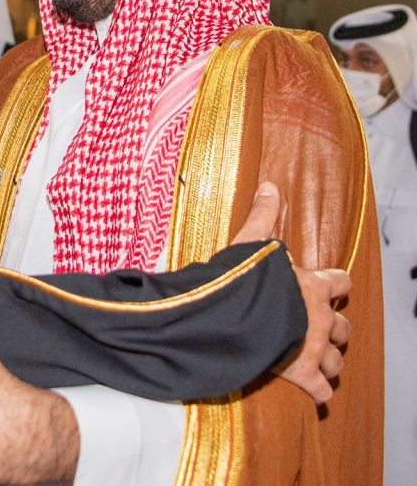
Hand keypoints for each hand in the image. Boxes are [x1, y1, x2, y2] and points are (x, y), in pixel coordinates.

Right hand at [230, 181, 350, 404]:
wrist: (237, 317)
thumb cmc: (246, 279)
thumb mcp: (252, 242)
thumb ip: (264, 216)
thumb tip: (271, 186)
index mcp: (312, 286)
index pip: (339, 283)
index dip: (336, 284)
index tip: (331, 286)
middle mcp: (320, 318)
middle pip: (343, 327)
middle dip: (336, 329)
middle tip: (323, 329)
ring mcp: (313, 348)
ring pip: (336, 360)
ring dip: (330, 360)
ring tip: (321, 361)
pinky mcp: (302, 374)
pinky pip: (321, 390)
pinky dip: (320, 393)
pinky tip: (317, 395)